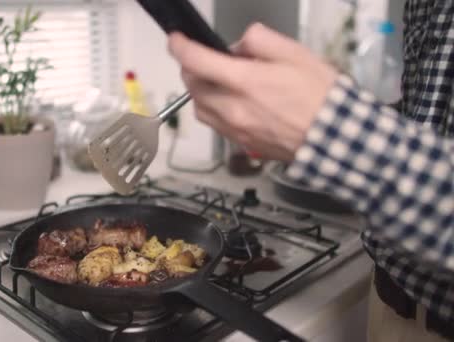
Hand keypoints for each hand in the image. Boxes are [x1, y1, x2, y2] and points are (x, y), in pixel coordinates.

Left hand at [168, 24, 337, 160]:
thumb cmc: (320, 95)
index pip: (196, 61)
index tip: (176, 40)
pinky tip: (230, 103)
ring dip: (200, 92)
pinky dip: (213, 110)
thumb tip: (237, 46)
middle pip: (192, 86)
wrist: (336, 138)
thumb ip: (258, 41)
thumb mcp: (294, 52)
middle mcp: (233, 108)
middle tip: (204, 60)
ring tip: (217, 82)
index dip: (180, 47)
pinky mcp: (241, 144)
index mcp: (244, 81)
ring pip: (199, 108)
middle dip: (191, 69)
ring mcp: (235, 129)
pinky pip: (214, 125)